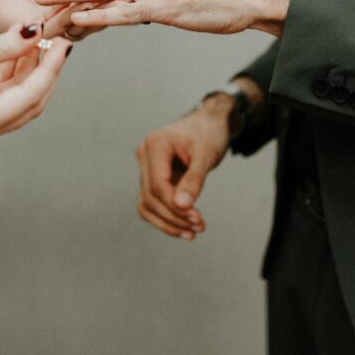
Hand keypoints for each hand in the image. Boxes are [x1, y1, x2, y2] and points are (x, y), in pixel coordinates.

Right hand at [0, 23, 72, 150]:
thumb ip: (0, 46)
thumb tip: (36, 30)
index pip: (26, 97)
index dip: (48, 68)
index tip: (61, 42)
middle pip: (28, 103)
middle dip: (44, 71)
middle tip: (58, 38)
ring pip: (17, 98)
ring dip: (30, 70)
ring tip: (41, 38)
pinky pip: (1, 94)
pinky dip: (12, 73)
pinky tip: (22, 48)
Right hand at [135, 96, 232, 239]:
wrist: (209, 123)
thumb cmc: (209, 134)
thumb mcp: (206, 155)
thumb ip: (194, 180)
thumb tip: (182, 207)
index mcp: (155, 145)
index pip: (157, 185)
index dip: (175, 207)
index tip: (197, 219)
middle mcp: (144, 155)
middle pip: (150, 197)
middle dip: (174, 217)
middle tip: (200, 227)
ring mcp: (145, 166)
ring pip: (147, 204)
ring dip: (168, 222)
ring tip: (193, 232)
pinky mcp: (151, 176)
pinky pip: (152, 202)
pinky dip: (166, 217)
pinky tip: (184, 227)